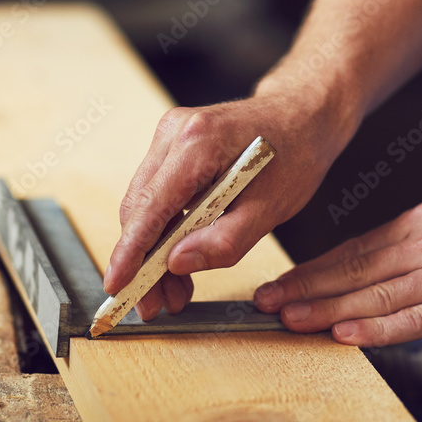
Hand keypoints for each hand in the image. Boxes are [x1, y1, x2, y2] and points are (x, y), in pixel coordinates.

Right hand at [104, 87, 353, 319]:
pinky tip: (178, 260)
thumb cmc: (295, 155)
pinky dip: (164, 230)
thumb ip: (224, 241)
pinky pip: (157, 195)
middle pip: (140, 209)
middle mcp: (175, 132)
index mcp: (198, 143)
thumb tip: (177, 263)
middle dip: (143, 263)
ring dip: (154, 251)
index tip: (117, 287)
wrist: (304, 116)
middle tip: (157, 305)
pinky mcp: (172, 145)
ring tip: (173, 291)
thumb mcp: (270, 209)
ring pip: (145, 206)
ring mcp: (170, 135)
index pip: (151, 208)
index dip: (130, 253)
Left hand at [253, 195, 421, 346]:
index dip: (311, 270)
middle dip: (303, 289)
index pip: (351, 250)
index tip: (280, 283)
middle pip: (351, 270)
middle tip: (265, 304)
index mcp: (418, 224)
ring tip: (289, 321)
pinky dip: (377, 328)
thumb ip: (412, 245)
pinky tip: (346, 335)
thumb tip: (371, 267)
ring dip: (326, 309)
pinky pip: (413, 320)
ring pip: (373, 294)